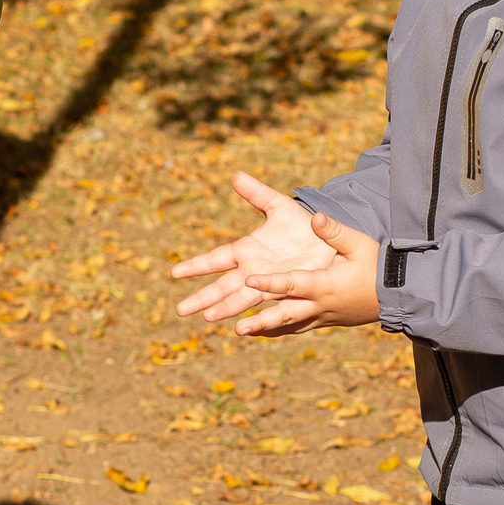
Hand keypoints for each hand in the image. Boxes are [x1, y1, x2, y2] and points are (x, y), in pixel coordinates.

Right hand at [171, 173, 333, 323]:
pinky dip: (257, 319)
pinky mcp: (286, 294)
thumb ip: (258, 193)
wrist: (329, 242)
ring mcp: (268, 285)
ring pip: (241, 299)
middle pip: (221, 286)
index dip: (196, 266)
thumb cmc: (302, 224)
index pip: (216, 259)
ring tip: (207, 318)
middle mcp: (253, 271)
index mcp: (247, 250)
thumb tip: (236, 175)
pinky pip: (268, 308)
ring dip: (225, 308)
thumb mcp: (279, 206)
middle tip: (180, 310)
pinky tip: (243, 329)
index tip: (174, 273)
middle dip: (201, 297)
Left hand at [237, 211, 379, 335]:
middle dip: (262, 322)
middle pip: (287, 315)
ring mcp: (323, 316)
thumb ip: (335, 232)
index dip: (271, 282)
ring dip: (266, 330)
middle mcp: (321, 305)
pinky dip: (281, 331)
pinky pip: (300, 328)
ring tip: (241, 332)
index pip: (293, 284)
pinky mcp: (326, 321)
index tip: (249, 280)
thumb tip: (314, 217)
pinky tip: (263, 332)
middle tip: (238, 328)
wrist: (398, 293)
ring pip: (291, 326)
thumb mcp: (359, 244)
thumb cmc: (378, 266)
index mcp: (326, 285)